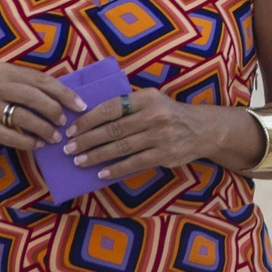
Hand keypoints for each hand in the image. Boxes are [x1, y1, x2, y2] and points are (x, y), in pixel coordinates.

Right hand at [0, 64, 85, 151]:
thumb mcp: (10, 85)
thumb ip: (34, 87)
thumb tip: (71, 99)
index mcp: (5, 71)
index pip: (41, 80)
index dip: (64, 93)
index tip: (80, 105)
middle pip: (33, 97)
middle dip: (53, 110)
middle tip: (64, 122)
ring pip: (23, 117)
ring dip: (44, 129)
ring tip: (55, 137)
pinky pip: (12, 136)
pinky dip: (29, 141)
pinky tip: (39, 144)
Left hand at [65, 88, 207, 179]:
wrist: (203, 129)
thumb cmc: (170, 114)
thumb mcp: (153, 100)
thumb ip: (128, 105)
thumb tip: (91, 117)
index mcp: (147, 98)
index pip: (111, 107)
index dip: (89, 119)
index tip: (72, 129)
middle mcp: (154, 115)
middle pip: (113, 129)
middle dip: (87, 140)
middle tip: (68, 148)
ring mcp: (160, 136)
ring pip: (121, 147)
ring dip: (96, 155)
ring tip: (78, 161)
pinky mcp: (165, 154)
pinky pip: (134, 163)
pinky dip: (115, 169)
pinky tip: (101, 173)